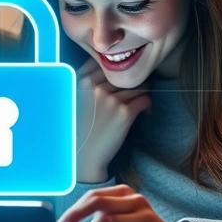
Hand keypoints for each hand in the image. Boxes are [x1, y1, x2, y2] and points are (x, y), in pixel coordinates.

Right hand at [75, 59, 150, 182]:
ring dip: (141, 94)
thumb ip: (85, 83)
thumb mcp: (73, 100)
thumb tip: (105, 70)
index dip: (115, 71)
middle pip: (124, 74)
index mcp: (81, 82)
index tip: (119, 80)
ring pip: (138, 85)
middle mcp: (96, 87)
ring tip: (138, 105)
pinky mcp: (125, 113)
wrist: (83, 157)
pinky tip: (143, 113)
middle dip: (131, 83)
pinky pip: (145, 99)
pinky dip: (147, 106)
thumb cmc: (78, 129)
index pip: (106, 63)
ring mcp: (111, 99)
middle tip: (133, 94)